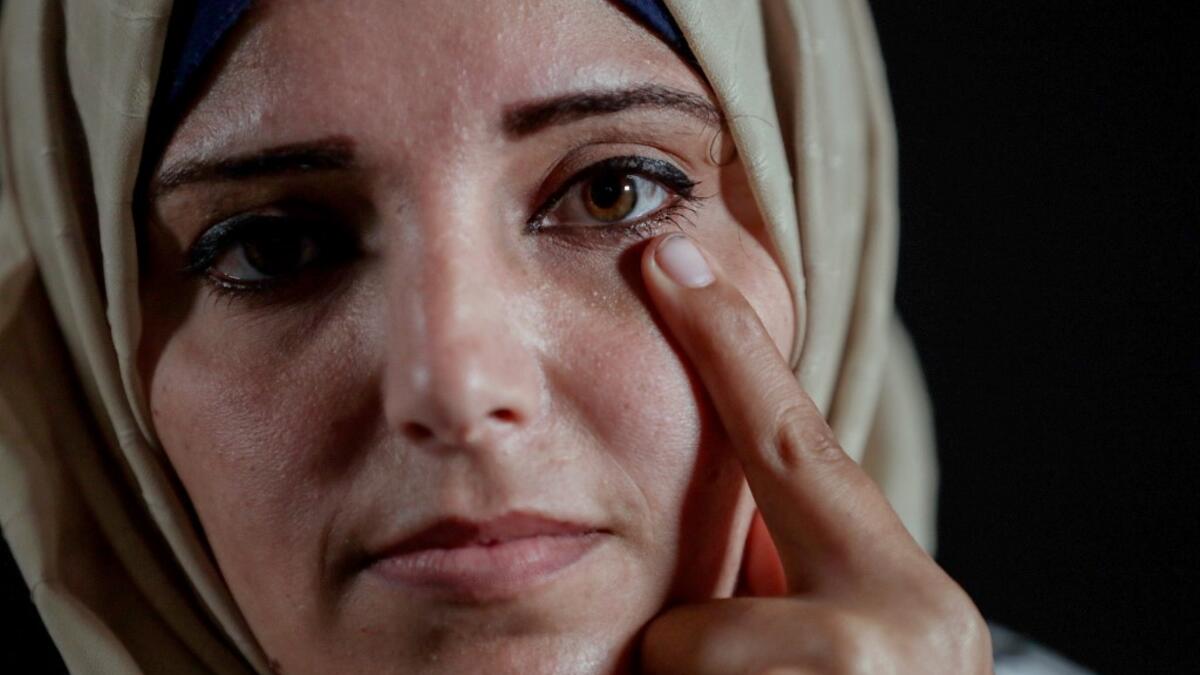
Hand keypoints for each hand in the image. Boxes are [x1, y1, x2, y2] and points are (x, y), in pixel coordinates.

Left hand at [637, 234, 991, 674]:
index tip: (669, 261)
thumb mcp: (858, 647)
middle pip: (702, 607)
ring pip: (679, 658)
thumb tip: (728, 522)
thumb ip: (801, 574)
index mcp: (910, 598)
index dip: (726, 350)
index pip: (795, 447)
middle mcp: (889, 638)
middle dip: (703, 649)